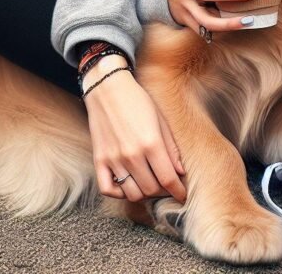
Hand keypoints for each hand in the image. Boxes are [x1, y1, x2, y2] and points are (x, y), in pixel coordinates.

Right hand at [82, 55, 187, 202]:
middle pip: (151, 189)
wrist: (107, 87)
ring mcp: (113, 159)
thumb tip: (180, 172)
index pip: (168, 180)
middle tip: (166, 184)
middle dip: (163, 191)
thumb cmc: (137, 100)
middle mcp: (132, 154)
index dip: (178, 191)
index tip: (182, 194)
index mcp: (151, 143)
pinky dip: (120, 192)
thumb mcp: (160, 119)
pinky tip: (128, 183)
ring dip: (144, 193)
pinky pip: (108, 190)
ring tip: (150, 183)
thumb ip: (171, 148)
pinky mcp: (99, 159)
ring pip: (132, 194)